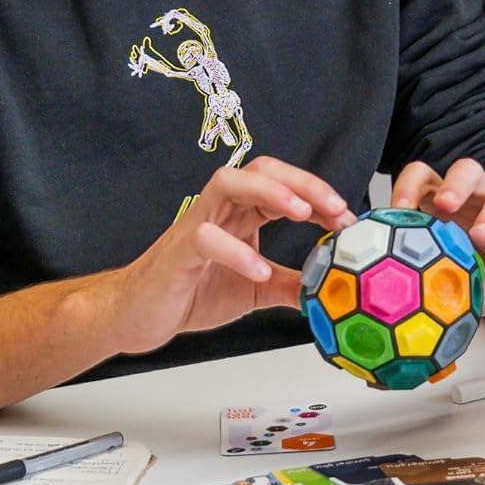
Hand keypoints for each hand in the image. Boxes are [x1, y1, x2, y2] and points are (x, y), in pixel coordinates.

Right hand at [107, 156, 355, 354]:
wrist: (137, 314)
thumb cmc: (190, 292)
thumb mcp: (255, 291)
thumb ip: (290, 285)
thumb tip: (331, 290)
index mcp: (240, 214)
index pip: (283, 186)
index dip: (318, 195)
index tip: (347, 219)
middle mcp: (220, 209)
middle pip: (260, 169)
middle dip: (302, 182)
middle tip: (335, 208)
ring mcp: (196, 224)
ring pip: (228, 183)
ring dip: (269, 192)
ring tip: (300, 213)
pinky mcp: (178, 251)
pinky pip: (205, 236)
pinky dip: (235, 250)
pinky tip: (259, 270)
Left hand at [390, 158, 484, 322]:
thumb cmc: (484, 279)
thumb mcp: (448, 281)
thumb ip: (422, 281)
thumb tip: (387, 291)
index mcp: (450, 206)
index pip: (425, 177)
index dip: (409, 186)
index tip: (398, 210)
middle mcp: (480, 201)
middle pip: (468, 171)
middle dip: (455, 184)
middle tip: (445, 204)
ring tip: (479, 237)